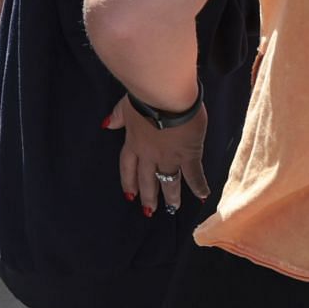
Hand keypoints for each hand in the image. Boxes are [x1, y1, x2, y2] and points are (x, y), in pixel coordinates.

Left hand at [105, 94, 208, 216]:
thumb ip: (117, 118)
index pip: (127, 168)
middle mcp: (148, 155)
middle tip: (149, 210)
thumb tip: (107, 125)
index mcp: (132, 143)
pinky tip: (202, 196)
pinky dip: (198, 186)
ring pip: (168, 182)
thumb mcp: (124, 106)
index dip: (128, 182)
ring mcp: (168, 157)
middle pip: (146, 180)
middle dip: (147, 196)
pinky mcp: (188, 154)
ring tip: (172, 209)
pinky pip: (193, 174)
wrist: (164, 97)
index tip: (129, 195)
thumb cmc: (144, 97)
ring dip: (170, 196)